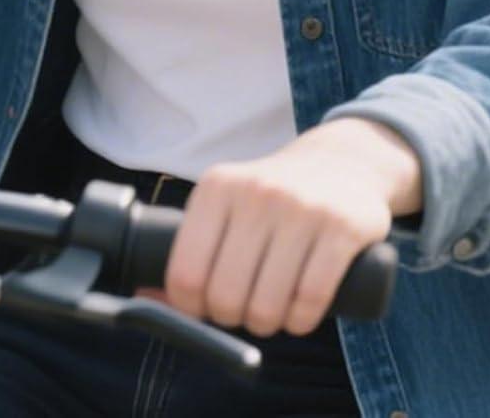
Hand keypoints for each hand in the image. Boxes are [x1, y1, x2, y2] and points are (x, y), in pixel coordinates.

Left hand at [149, 120, 418, 337]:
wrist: (343, 163)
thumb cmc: (272, 197)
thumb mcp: (227, 204)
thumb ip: (192, 248)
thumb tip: (146, 299)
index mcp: (217, 187)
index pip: (186, 271)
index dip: (191, 308)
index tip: (204, 311)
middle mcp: (255, 193)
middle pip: (226, 295)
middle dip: (231, 319)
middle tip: (242, 312)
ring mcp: (301, 209)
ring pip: (268, 305)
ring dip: (267, 325)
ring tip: (271, 315)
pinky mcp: (340, 228)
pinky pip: (310, 299)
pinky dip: (301, 322)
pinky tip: (298, 316)